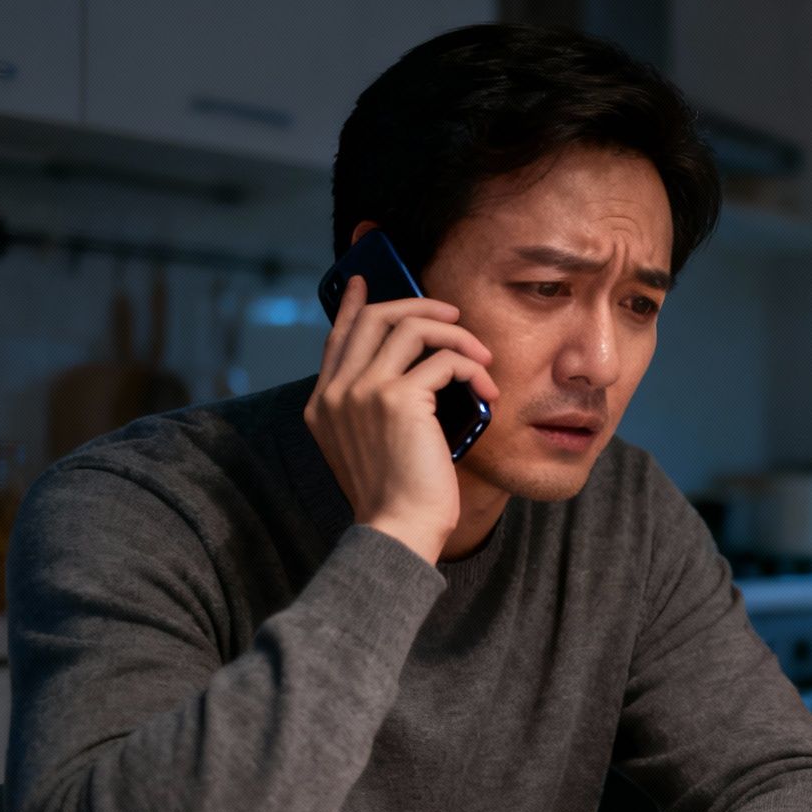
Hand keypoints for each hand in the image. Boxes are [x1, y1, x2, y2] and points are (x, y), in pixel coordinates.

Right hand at [303, 275, 497, 563]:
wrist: (398, 530)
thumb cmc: (397, 497)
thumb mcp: (372, 447)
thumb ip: (375, 408)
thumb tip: (413, 374)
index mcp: (324, 403)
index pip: (337, 337)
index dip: (353, 305)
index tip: (364, 280)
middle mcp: (336, 392)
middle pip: (375, 317)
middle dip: (419, 305)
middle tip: (453, 315)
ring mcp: (363, 392)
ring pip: (411, 327)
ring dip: (456, 335)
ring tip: (483, 356)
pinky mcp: (398, 399)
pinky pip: (444, 359)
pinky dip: (473, 368)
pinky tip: (488, 391)